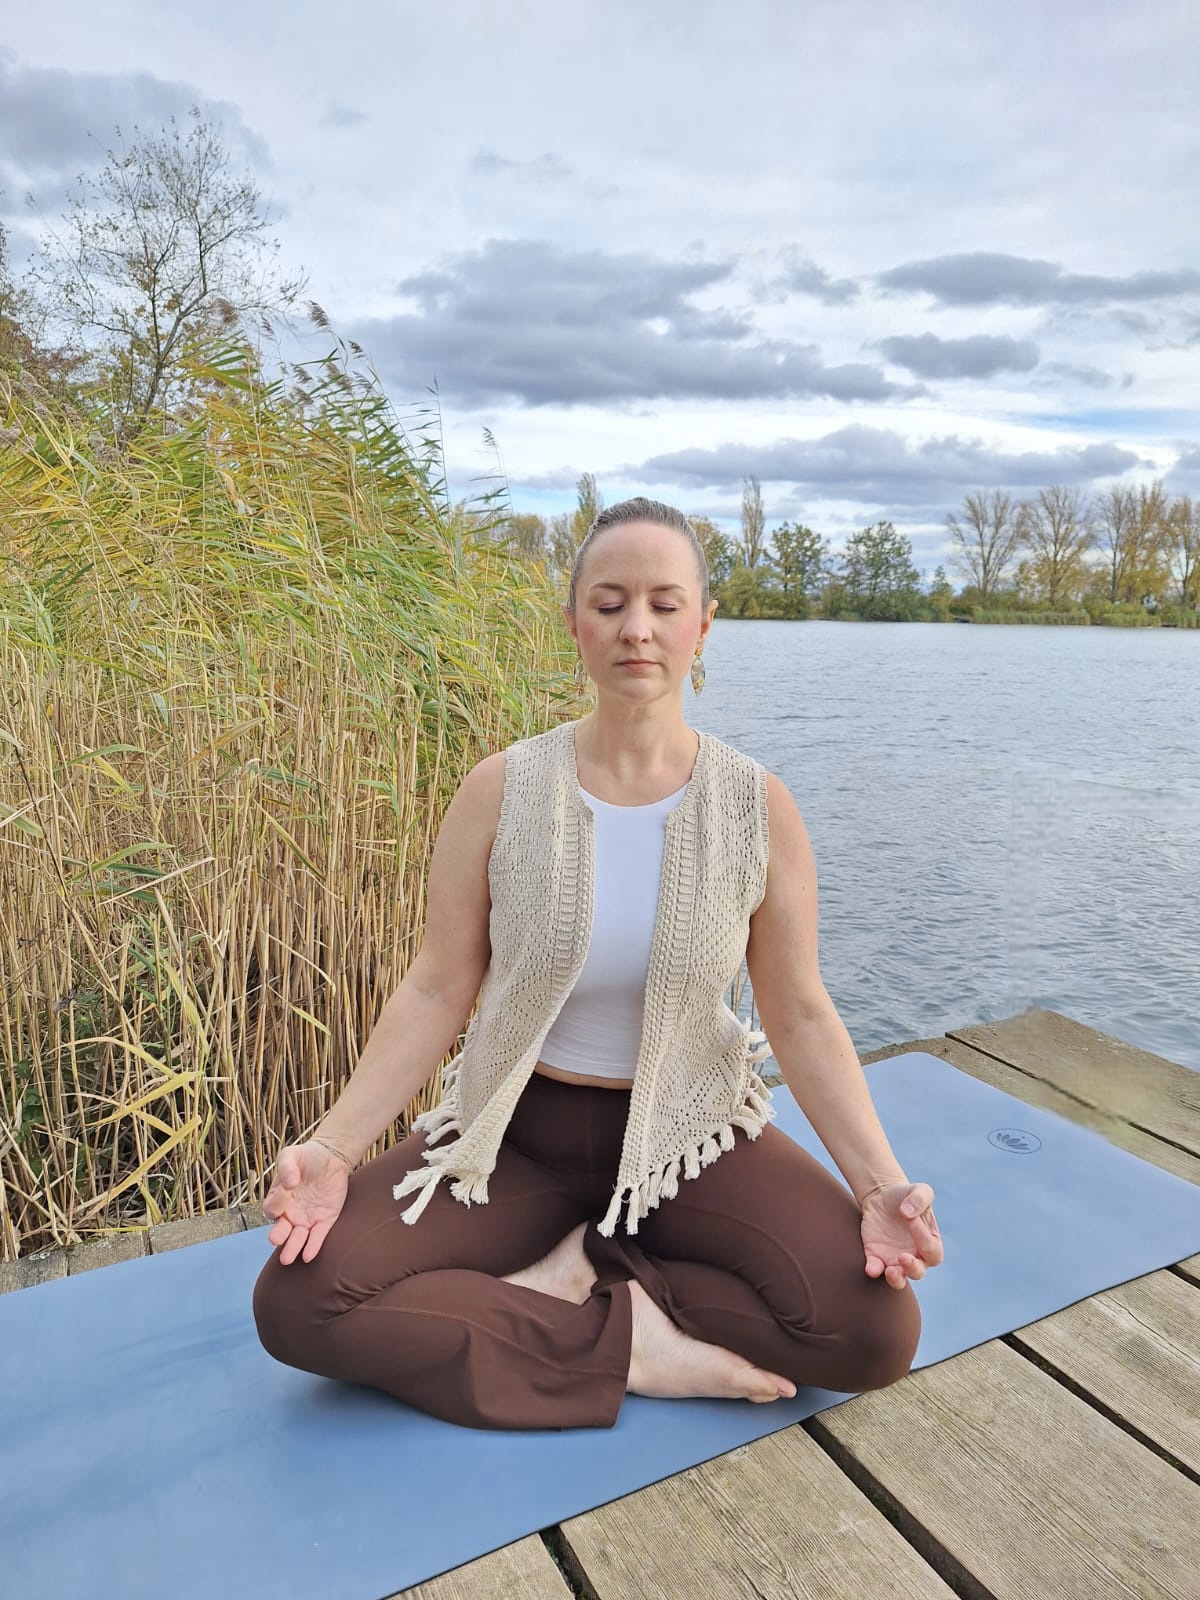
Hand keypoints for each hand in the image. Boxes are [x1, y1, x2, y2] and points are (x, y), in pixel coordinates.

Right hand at [261, 1140, 351, 1264]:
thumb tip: (289, 1183)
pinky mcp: (324, 1220)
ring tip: (287, 1259)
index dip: (275, 1205)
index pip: (272, 1208)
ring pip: (297, 1238)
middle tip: (276, 1240)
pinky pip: (317, 1236)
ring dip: (292, 1248)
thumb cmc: (307, 1156)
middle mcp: (290, 1212)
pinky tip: (308, 1256)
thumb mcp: (293, 1155)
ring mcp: (307, 1218)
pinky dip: (313, 1246)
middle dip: (278, 1236)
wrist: (331, 1157)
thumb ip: (286, 1166)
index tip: (281, 1199)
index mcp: (279, 1198)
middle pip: (280, 1229)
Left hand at [859, 1181, 942, 1289]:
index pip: (931, 1249)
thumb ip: (920, 1198)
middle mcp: (914, 1255)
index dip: (923, 1238)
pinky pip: (876, 1269)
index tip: (911, 1219)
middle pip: (918, 1272)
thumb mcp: (920, 1190)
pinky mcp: (876, 1256)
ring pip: (899, 1279)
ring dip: (896, 1278)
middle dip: (912, 1268)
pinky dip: (874, 1270)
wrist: (882, 1196)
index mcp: (929, 1242)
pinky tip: (871, 1268)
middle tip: (903, 1257)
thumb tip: (908, 1213)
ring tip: (890, 1270)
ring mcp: (894, 1258)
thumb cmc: (906, 1195)